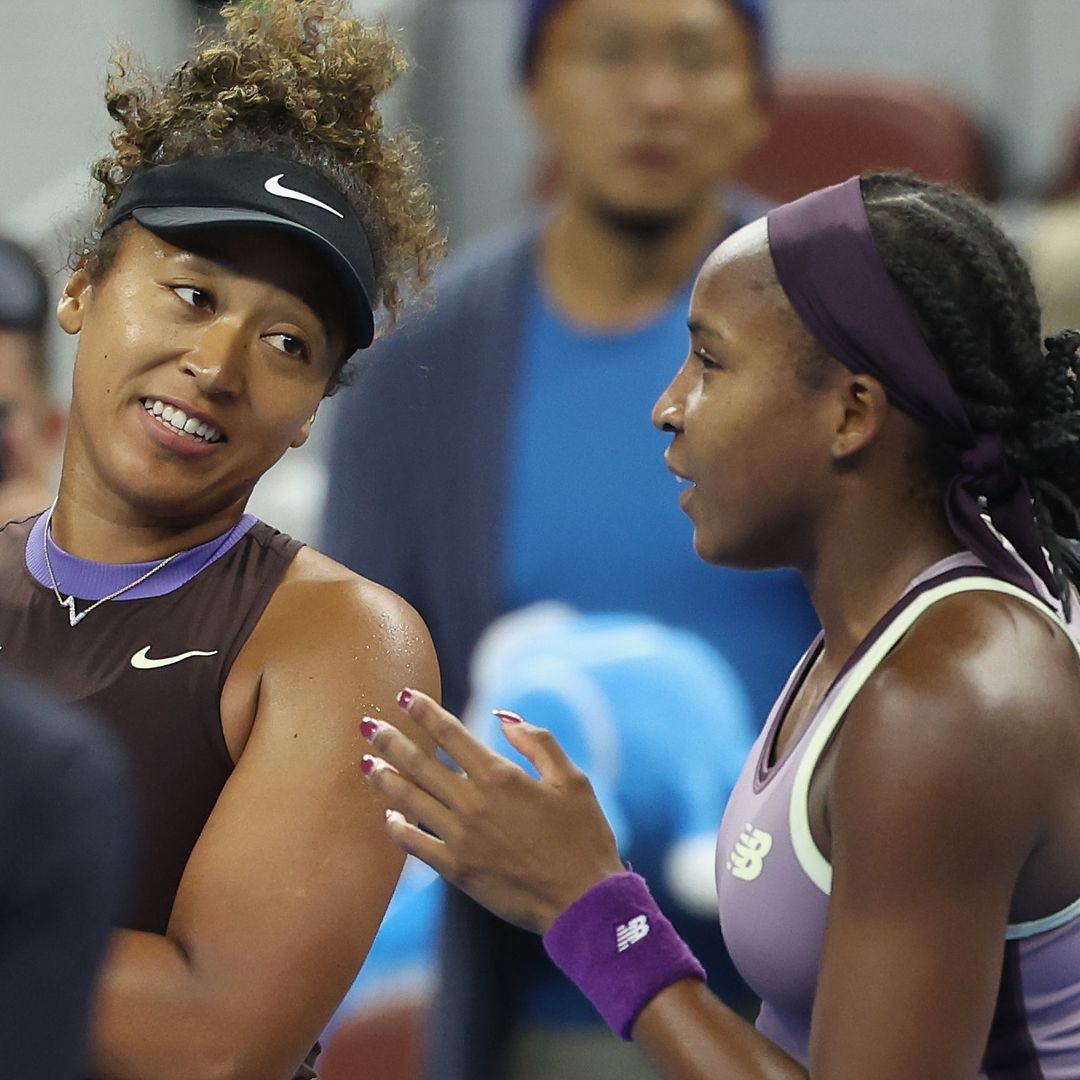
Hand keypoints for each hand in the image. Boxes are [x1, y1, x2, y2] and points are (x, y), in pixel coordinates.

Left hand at [360, 690, 624, 934]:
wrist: (581, 903)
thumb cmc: (584, 837)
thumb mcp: (572, 780)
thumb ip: (538, 742)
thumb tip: (503, 716)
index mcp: (500, 777)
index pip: (452, 734)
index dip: (425, 713)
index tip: (405, 696)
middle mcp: (473, 804)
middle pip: (421, 763)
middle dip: (391, 740)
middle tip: (367, 724)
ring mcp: (460, 839)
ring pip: (411, 800)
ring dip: (385, 778)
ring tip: (366, 762)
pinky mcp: (456, 871)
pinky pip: (415, 844)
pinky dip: (398, 828)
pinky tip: (389, 815)